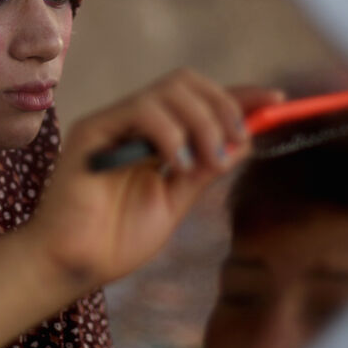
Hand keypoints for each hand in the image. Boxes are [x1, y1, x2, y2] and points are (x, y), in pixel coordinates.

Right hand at [24, 68, 283, 292]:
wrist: (73, 265)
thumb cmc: (114, 240)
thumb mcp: (175, 202)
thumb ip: (204, 171)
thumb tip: (243, 141)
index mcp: (153, 137)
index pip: (199, 100)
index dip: (238, 96)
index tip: (274, 101)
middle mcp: (132, 122)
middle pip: (186, 82)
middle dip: (222, 107)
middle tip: (233, 146)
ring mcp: (112, 123)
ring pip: (168, 91)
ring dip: (201, 123)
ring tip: (206, 163)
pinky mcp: (92, 131)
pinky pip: (141, 110)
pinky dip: (170, 133)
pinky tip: (176, 164)